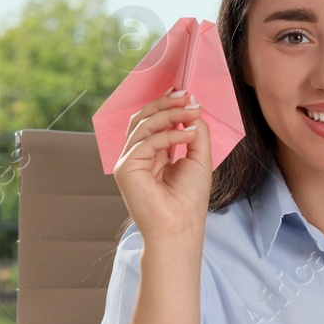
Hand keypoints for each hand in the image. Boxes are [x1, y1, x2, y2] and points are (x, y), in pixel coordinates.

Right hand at [112, 89, 212, 246]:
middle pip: (142, 118)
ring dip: (169, 115)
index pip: (152, 121)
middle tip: (187, 97)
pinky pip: (146, 142)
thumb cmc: (189, 200)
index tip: (187, 95)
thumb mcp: (198, 158)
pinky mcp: (125, 169)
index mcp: (152, 154)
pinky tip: (188, 133)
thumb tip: (193, 107)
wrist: (181, 228)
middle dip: (165, 105)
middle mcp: (136, 156)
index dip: (167, 105)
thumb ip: (195, 132)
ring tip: (192, 112)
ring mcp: (128, 162)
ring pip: (142, 126)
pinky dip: (169, 134)